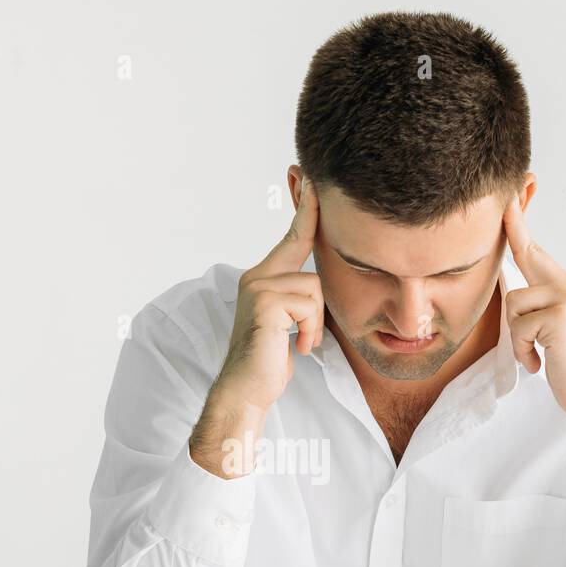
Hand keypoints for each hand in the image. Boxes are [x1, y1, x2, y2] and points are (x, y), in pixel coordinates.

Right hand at [190, 177, 323, 476]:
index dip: (305, 206)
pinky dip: (310, 332)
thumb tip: (319, 286)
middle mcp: (257, 276)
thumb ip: (300, 298)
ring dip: (315, 324)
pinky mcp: (265, 302)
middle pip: (310, 260)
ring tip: (297, 344)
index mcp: (262, 277)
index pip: (292, 236)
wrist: (246, 391)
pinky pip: (310, 306)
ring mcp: (258, 287)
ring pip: (315, 288)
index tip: (309, 175)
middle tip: (299, 315)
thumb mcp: (291, 323)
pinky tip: (296, 348)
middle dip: (316, 294)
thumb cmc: (270, 362)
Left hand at [501, 194, 565, 420]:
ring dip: (517, 337)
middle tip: (507, 198)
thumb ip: (538, 306)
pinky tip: (538, 363)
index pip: (536, 252)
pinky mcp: (558, 317)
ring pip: (513, 304)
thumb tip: (513, 292)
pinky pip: (518, 328)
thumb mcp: (553, 328)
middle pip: (527, 256)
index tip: (509, 198)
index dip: (520, 225)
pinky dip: (523, 352)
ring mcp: (565, 299)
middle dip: (515, 227)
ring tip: (536, 353)